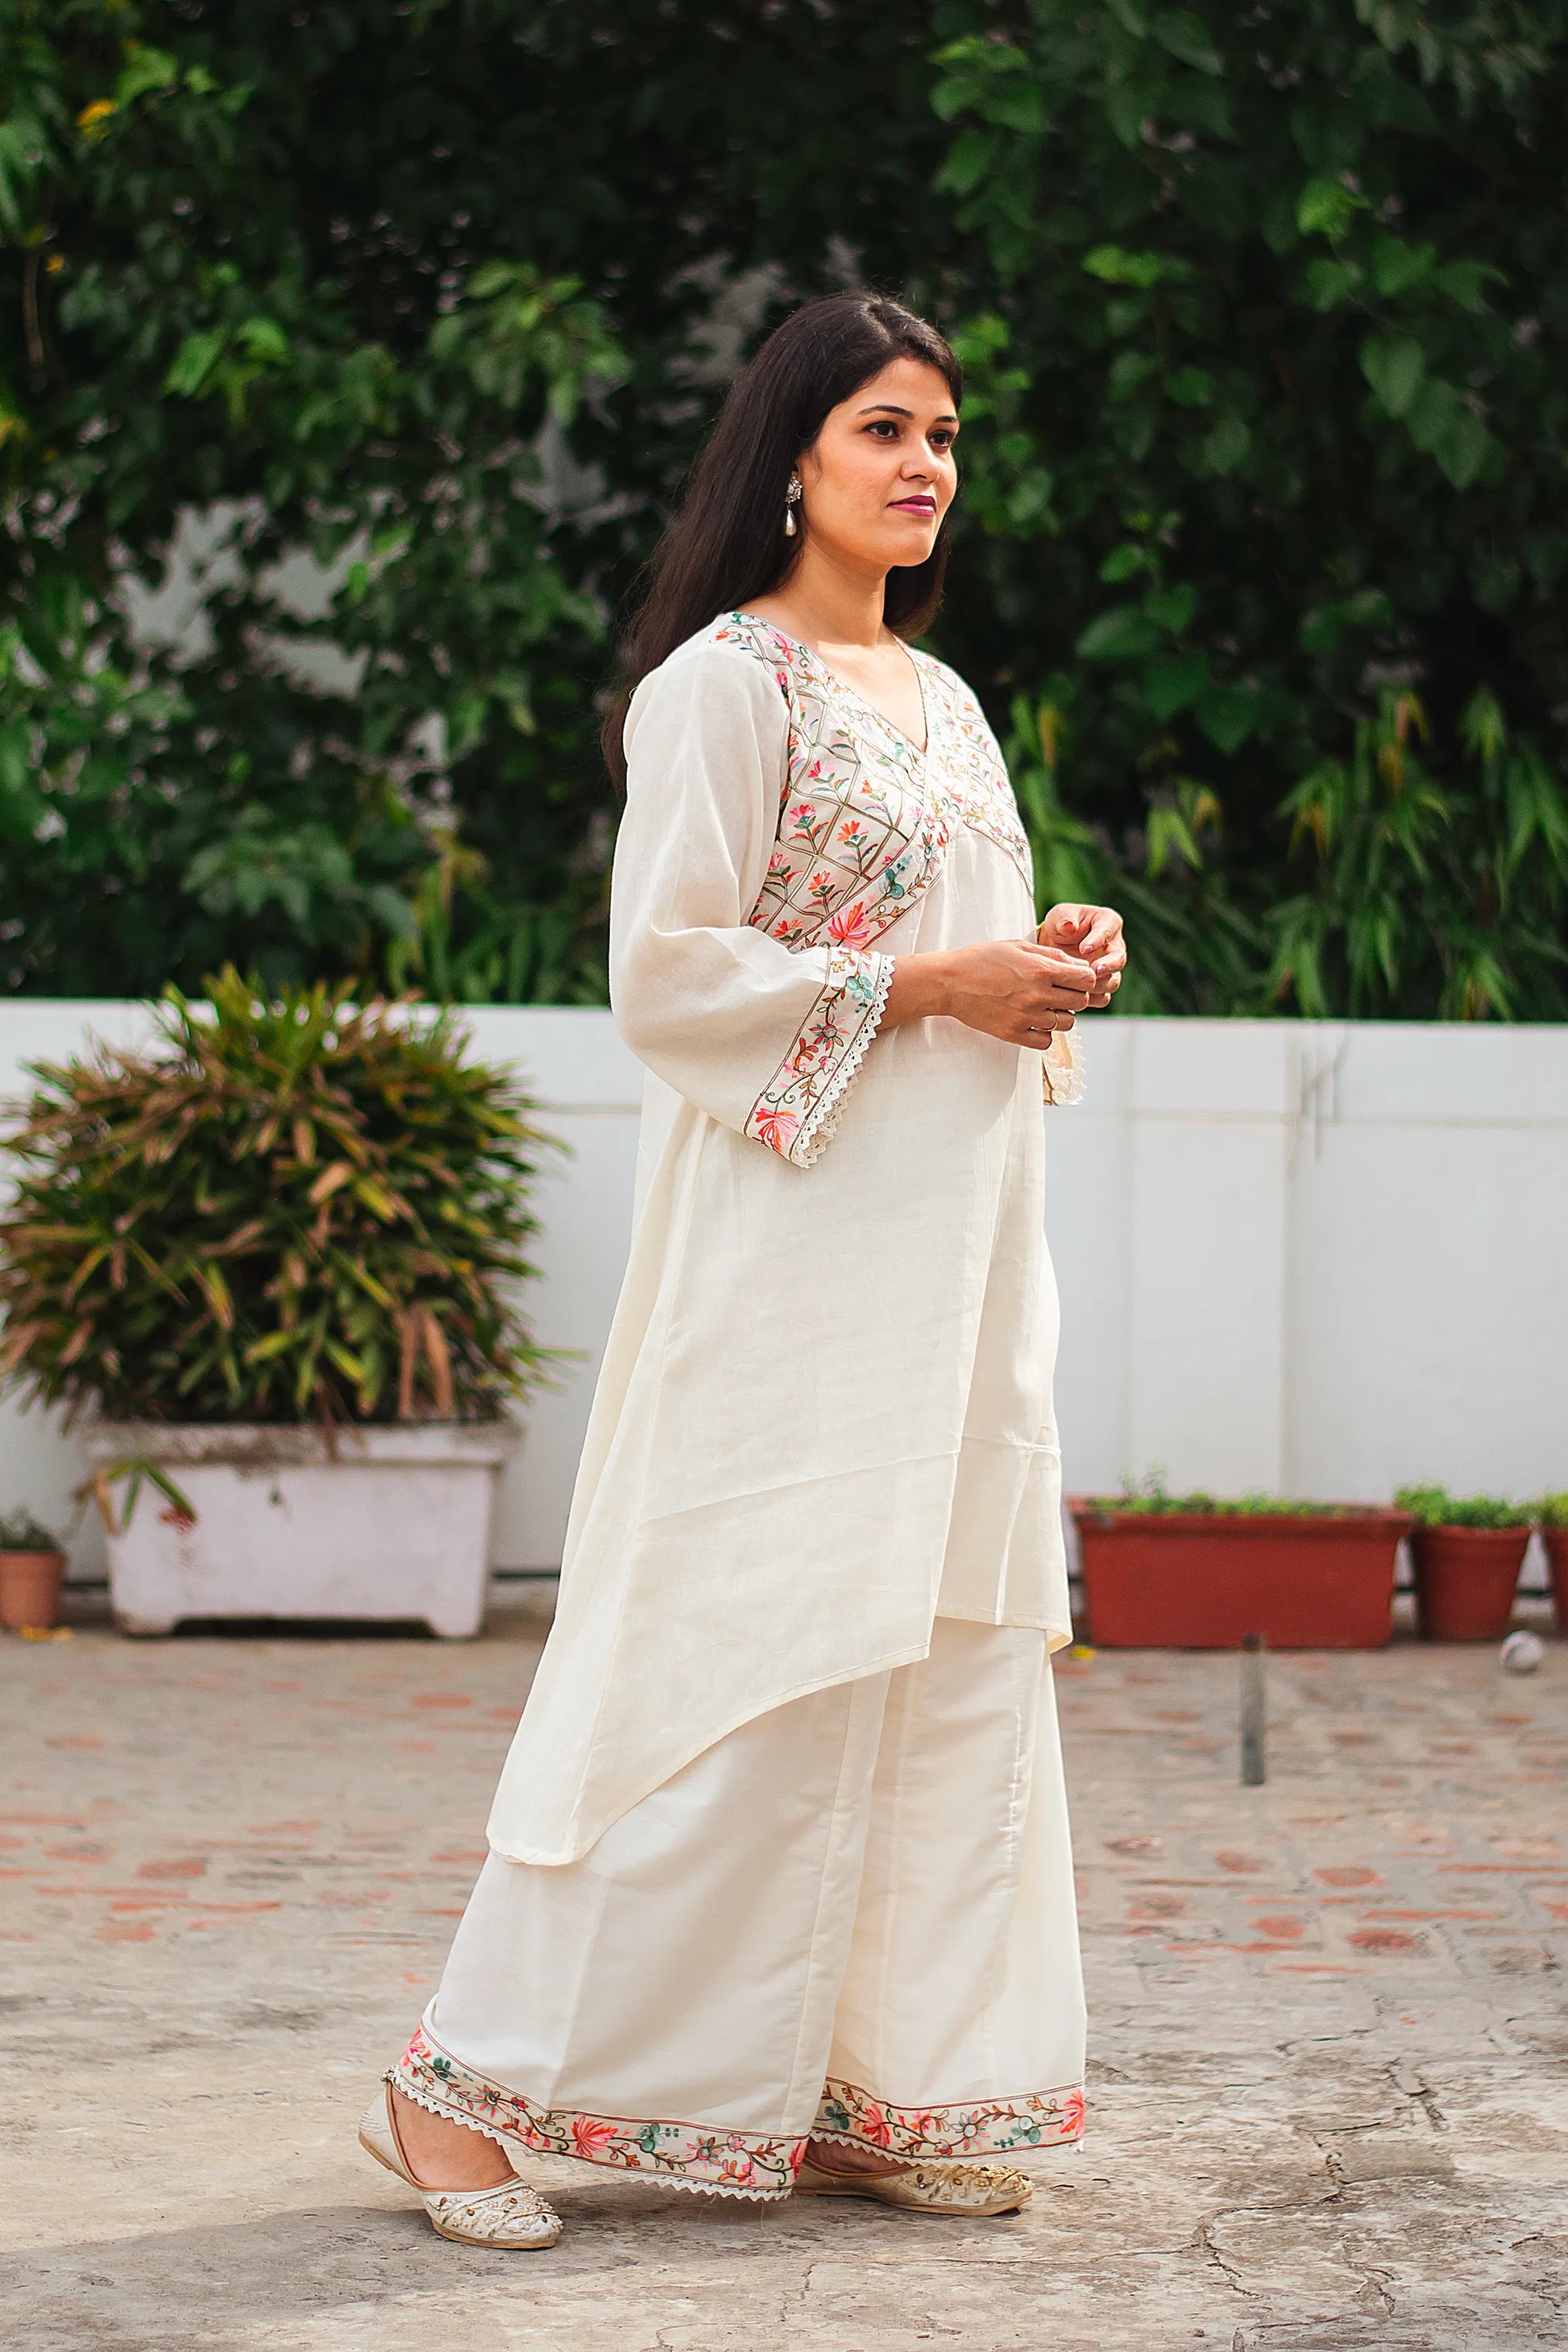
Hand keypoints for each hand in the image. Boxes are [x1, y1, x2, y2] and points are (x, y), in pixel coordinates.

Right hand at [883, 937, 1097, 1049]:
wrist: (949, 983)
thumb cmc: (982, 959)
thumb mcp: (1017, 946)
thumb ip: (1051, 956)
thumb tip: (1078, 966)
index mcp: (1040, 970)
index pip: (1086, 979)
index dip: (1085, 978)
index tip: (1074, 977)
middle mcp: (1037, 995)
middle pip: (1080, 1002)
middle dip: (1075, 995)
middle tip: (1060, 992)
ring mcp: (1026, 1017)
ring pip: (1067, 1024)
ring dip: (1061, 1015)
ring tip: (1044, 1006)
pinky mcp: (1013, 1034)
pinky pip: (1046, 1042)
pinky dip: (1045, 1034)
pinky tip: (1034, 1022)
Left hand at [1037, 902, 1125, 1006]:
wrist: (1051, 946)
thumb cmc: (1059, 925)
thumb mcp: (1058, 916)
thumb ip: (1064, 918)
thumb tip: (1069, 926)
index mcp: (1108, 922)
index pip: (1108, 930)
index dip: (1097, 940)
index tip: (1084, 948)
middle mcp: (1114, 946)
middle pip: (1119, 959)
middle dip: (1107, 966)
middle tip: (1093, 971)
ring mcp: (1109, 967)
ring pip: (1113, 981)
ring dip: (1099, 985)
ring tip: (1083, 986)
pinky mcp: (1102, 984)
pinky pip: (1103, 996)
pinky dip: (1092, 998)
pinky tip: (1078, 997)